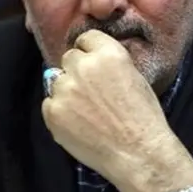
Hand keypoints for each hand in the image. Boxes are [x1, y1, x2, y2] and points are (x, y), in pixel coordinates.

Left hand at [41, 29, 192, 191]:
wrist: (139, 153)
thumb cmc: (143, 118)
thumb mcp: (134, 76)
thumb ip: (109, 63)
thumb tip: (91, 61)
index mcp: (108, 53)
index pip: (86, 38)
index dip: (89, 51)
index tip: (92, 62)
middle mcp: (84, 66)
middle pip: (69, 58)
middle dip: (77, 70)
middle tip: (90, 91)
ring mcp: (65, 88)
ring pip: (57, 81)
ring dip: (67, 91)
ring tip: (85, 111)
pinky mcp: (53, 111)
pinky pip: (49, 103)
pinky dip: (59, 112)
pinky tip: (77, 123)